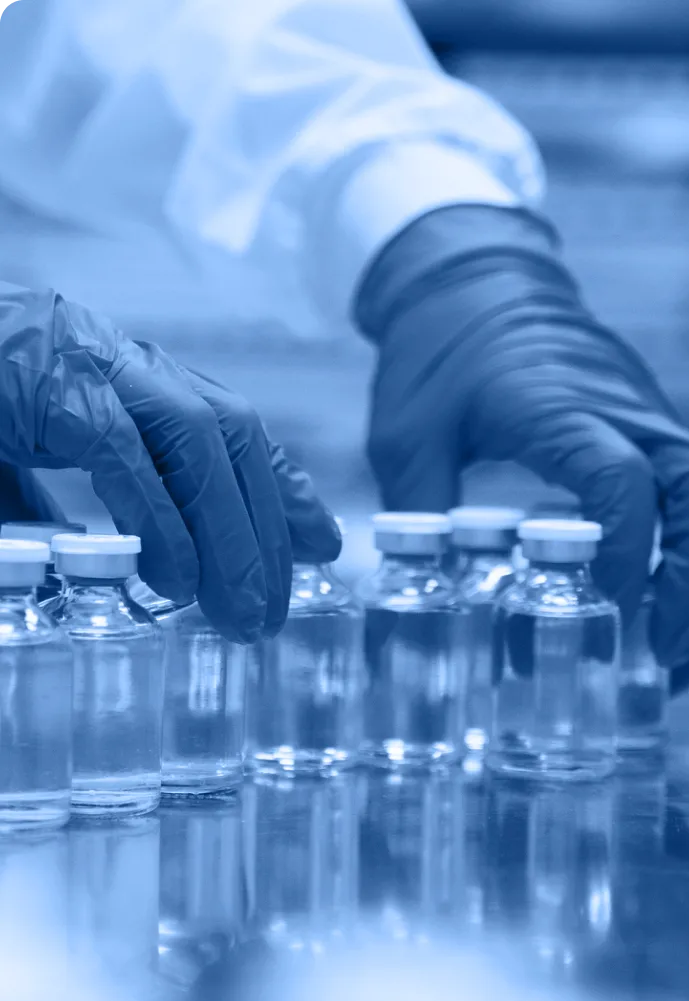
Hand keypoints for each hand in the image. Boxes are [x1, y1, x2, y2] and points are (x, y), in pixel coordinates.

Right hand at [0, 284, 339, 641]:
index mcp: (125, 379)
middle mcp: (121, 364)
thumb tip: (113, 566)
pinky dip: (158, 520)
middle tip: (276, 609)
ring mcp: (87, 365)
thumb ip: (78, 506)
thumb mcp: (24, 465)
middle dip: (268, 524)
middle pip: (234, 436)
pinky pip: (125, 455)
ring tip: (242, 612)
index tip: (322, 542)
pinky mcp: (49, 387)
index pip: (229, 429)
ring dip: (231, 532)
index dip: (282, 485)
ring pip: (200, 440)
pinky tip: (172, 580)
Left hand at [357, 207, 688, 690]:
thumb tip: (430, 597)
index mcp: (559, 407)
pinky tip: (660, 610)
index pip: (623, 482)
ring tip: (674, 656)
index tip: (605, 610)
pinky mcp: (649, 427)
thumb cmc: (437, 350)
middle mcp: (624, 409)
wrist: (473, 276)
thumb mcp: (406, 437)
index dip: (625, 554)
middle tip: (670, 653)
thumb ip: (420, 517)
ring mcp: (647, 415)